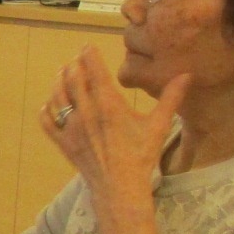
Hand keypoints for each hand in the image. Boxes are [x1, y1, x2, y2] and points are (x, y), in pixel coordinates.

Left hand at [40, 47, 188, 200]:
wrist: (119, 187)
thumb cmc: (141, 156)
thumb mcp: (158, 126)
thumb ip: (171, 98)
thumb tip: (187, 75)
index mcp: (108, 104)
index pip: (94, 71)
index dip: (89, 56)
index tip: (87, 47)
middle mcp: (86, 112)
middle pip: (72, 80)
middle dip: (73, 66)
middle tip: (75, 59)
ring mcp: (71, 128)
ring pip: (57, 97)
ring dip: (58, 82)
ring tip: (62, 74)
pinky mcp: (63, 143)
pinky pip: (48, 122)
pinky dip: (46, 110)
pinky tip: (48, 105)